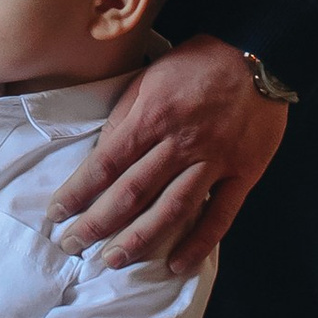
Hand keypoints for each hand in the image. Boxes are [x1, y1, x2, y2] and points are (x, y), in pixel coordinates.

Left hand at [48, 36, 287, 275]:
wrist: (260, 53)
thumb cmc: (199, 63)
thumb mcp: (150, 77)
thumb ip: (126, 116)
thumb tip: (102, 153)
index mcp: (152, 116)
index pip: (106, 163)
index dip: (78, 192)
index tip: (57, 213)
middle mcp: (180, 143)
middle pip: (132, 192)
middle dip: (98, 222)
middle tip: (73, 245)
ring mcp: (214, 161)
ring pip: (171, 209)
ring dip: (139, 239)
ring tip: (113, 261)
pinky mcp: (243, 173)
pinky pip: (220, 216)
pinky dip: (198, 244)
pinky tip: (176, 265)